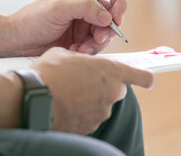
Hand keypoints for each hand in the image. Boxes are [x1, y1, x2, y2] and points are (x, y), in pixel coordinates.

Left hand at [6, 0, 126, 55]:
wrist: (17, 41)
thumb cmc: (32, 19)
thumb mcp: (57, 10)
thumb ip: (84, 9)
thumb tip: (108, 17)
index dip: (120, 2)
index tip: (117, 19)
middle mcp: (87, 3)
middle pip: (112, 14)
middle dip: (108, 29)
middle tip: (97, 39)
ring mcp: (85, 21)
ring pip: (106, 32)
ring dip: (97, 43)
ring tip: (81, 49)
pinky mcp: (82, 37)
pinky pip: (97, 44)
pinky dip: (89, 50)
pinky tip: (75, 51)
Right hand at [32, 47, 154, 133]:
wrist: (31, 100)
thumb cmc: (48, 72)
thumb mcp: (66, 54)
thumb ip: (83, 59)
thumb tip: (82, 63)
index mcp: (111, 72)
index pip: (142, 76)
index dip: (146, 78)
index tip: (149, 80)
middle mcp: (111, 93)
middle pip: (117, 90)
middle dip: (104, 86)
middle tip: (84, 81)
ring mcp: (101, 112)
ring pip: (101, 104)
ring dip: (89, 100)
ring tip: (67, 93)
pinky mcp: (89, 127)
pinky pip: (89, 117)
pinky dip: (80, 113)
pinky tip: (63, 105)